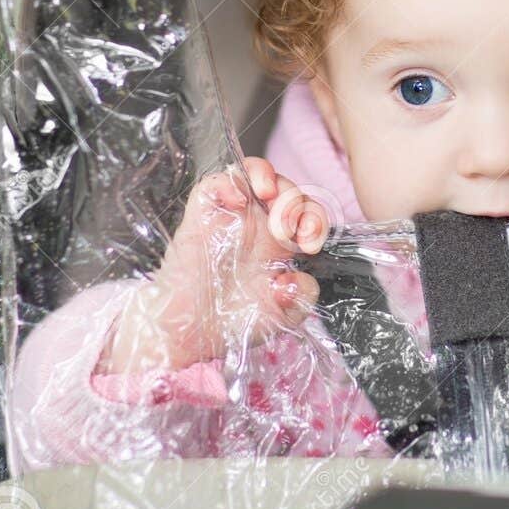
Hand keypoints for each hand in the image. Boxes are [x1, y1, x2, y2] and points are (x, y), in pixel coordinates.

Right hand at [98, 157, 327, 373]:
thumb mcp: (281, 317)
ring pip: (254, 173)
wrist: (192, 334)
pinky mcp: (203, 215)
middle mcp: (258, 225)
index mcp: (281, 244)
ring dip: (269, 178)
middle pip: (286, 188)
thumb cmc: (234, 322)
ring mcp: (231, 216)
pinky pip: (216, 182)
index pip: (308, 213)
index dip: (316, 221)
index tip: (310, 246)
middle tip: (288, 231)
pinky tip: (239, 201)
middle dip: (297, 202)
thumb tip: (299, 278)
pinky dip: (230, 182)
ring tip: (270, 199)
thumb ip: (301, 298)